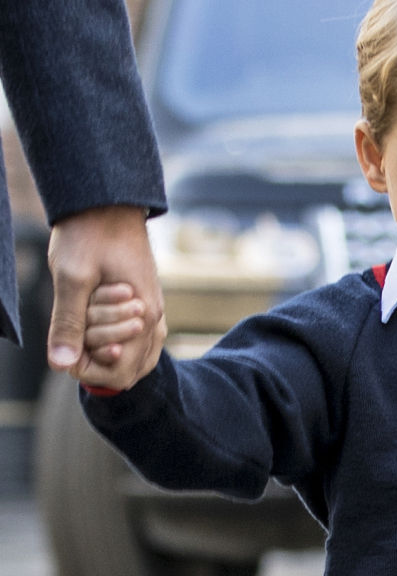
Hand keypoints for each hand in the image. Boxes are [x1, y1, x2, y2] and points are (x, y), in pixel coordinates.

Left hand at [47, 205, 165, 387]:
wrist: (107, 203)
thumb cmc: (89, 236)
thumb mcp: (71, 279)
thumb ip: (68, 324)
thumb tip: (62, 365)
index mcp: (144, 315)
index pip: (123, 372)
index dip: (89, 369)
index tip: (68, 345)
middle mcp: (155, 316)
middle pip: (133, 369)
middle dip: (98, 359)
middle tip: (77, 330)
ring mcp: (154, 308)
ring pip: (139, 355)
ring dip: (108, 348)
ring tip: (86, 325)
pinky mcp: (147, 300)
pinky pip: (140, 338)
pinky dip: (116, 338)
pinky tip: (97, 324)